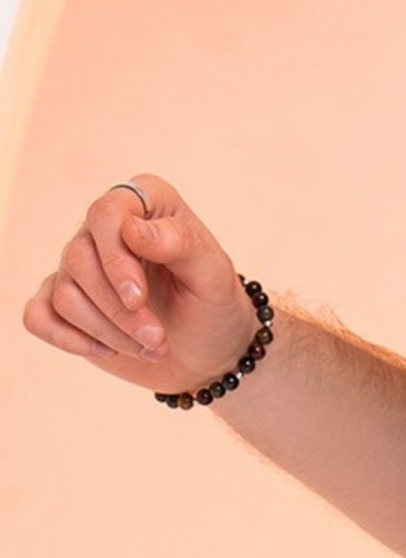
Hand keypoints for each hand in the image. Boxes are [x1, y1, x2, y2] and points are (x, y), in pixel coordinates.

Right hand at [22, 176, 260, 397]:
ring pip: (66, 294)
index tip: (139, 297)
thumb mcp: (215, 275)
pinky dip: (69, 339)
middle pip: (79, 259)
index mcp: (142, 205)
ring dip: (109, 331)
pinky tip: (108, 350)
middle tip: (158, 339)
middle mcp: (103, 229)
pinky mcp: (64, 304)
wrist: (209, 353)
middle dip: (119, 310)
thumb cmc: (214, 306)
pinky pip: (38, 316)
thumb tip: (132, 229)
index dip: (116, 258)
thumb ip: (181, 244)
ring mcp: (80, 266)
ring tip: (153, 347)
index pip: (106, 213)